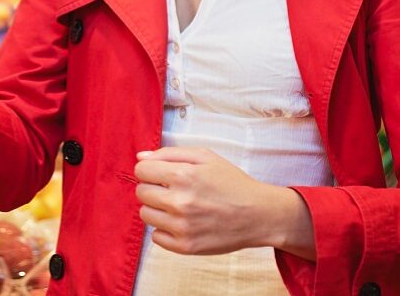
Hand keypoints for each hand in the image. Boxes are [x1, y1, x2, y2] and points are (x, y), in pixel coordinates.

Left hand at [134, 147, 314, 257]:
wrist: (258, 214)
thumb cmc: (231, 182)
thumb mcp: (205, 156)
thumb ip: (169, 153)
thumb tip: (140, 157)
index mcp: (183, 175)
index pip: (141, 171)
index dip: (149, 170)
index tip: (160, 174)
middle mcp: (179, 201)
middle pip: (141, 193)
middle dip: (153, 188)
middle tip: (172, 190)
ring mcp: (181, 226)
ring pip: (145, 215)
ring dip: (157, 209)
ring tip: (178, 206)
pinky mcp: (185, 247)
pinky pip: (156, 237)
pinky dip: (165, 229)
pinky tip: (182, 222)